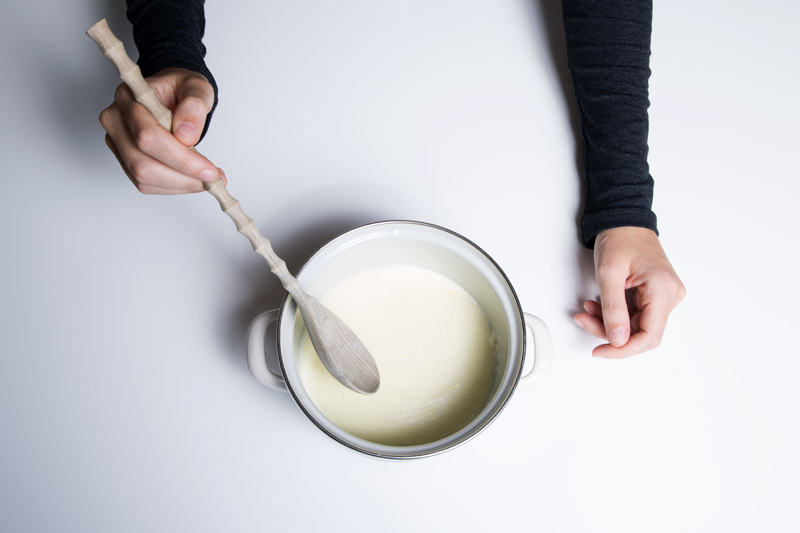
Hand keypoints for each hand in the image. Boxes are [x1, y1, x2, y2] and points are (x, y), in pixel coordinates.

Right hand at [99, 67, 224, 193]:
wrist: (174, 94)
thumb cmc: (182, 89)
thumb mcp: (197, 88)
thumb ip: (194, 106)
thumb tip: (186, 135)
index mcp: (128, 97)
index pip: (147, 135)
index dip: (180, 158)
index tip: (208, 169)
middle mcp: (116, 121)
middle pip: (141, 162)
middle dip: (182, 176)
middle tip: (212, 178)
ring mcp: (117, 143)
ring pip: (143, 178)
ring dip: (180, 184)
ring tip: (207, 179)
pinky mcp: (125, 160)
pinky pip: (146, 184)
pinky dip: (174, 186)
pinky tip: (192, 178)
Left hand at [574, 226, 685, 358]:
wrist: (623, 220)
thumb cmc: (619, 238)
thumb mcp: (608, 273)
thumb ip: (612, 309)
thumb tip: (617, 340)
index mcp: (663, 289)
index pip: (649, 336)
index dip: (623, 349)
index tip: (601, 351)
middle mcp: (670, 295)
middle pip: (641, 333)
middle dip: (610, 333)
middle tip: (585, 320)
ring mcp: (664, 296)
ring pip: (636, 326)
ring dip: (609, 323)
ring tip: (589, 309)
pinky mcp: (656, 295)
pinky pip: (635, 316)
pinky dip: (614, 315)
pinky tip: (599, 306)